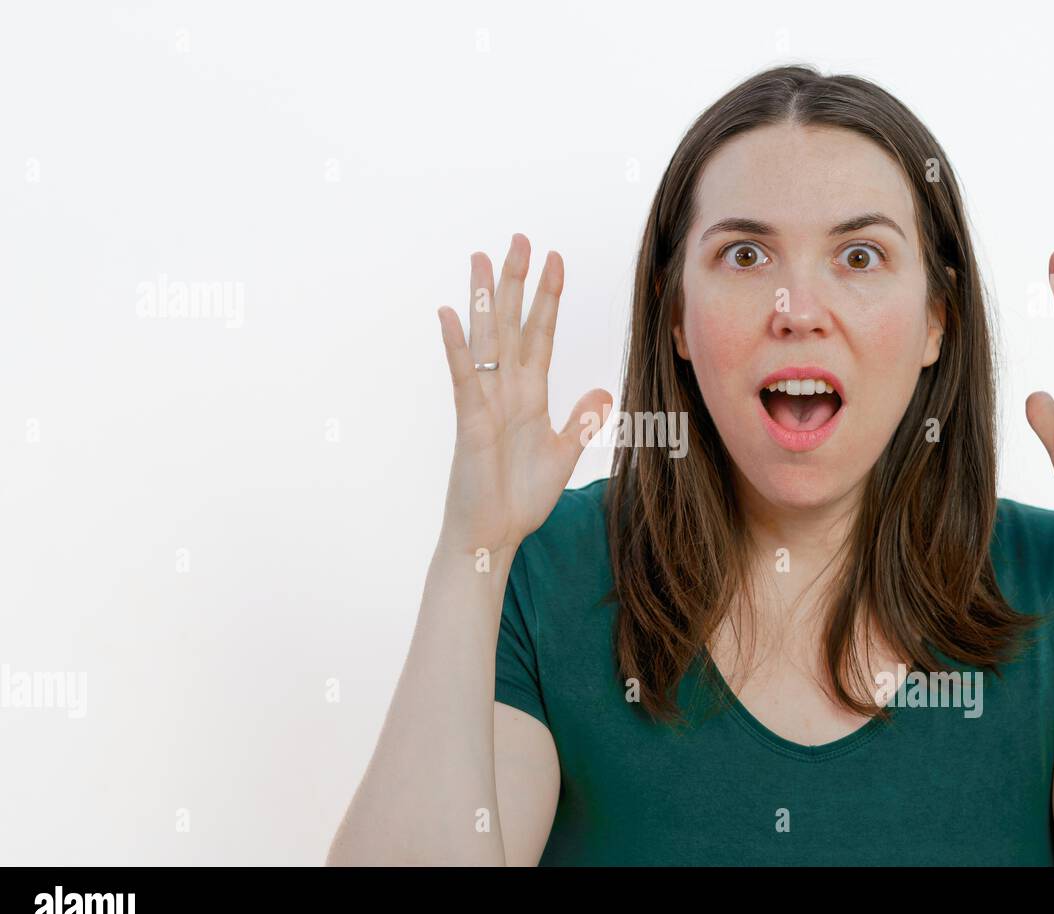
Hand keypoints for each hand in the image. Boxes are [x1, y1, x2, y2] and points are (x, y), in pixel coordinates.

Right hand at [435, 234, 611, 557]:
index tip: (555, 260)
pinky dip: (457, 348)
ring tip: (482, 259)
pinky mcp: (471, 423)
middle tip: (521, 238)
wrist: (494, 535)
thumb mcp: (563, 454)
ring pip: (486, 341)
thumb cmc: (519, 497)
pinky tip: (450, 315)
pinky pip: (464, 379)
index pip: (539, 335)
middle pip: (512, 325)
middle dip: (517, 282)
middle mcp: (506, 391)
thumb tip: (603, 391)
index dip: (547, 298)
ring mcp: (485, 403)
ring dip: (485, 301)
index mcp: (529, 395)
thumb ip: (581, 421)